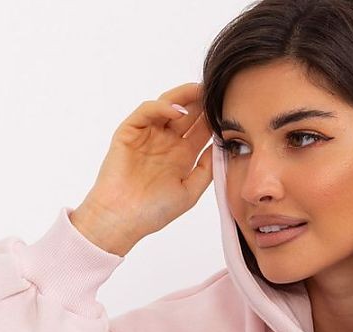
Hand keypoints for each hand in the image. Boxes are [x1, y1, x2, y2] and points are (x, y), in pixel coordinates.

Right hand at [71, 81, 213, 254]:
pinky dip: (162, 107)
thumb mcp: (190, 191)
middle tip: (217, 91)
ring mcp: (148, 135)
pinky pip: (147, 111)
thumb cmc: (154, 211)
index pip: (201, 129)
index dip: (214, 118)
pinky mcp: (129, 131)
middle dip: (201, 101)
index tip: (229, 109)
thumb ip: (207, 169)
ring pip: (167, 106)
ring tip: (200, 91)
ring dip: (184, 96)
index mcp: (182, 156)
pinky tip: (178, 111)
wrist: (123, 219)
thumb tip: (222, 146)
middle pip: (187, 113)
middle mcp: (166, 142)